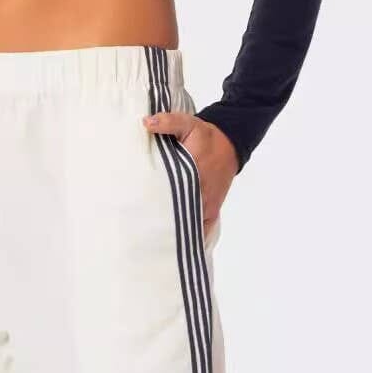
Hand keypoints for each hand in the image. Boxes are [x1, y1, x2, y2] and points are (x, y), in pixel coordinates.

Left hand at [143, 112, 237, 235]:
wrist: (231, 142)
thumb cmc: (207, 136)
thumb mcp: (188, 124)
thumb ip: (168, 123)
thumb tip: (146, 123)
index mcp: (192, 177)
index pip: (170, 200)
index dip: (155, 212)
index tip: (140, 220)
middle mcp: (201, 196)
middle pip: (178, 218)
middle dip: (161, 228)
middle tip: (142, 237)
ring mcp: (207, 206)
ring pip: (189, 227)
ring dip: (174, 235)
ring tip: (154, 245)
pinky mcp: (212, 211)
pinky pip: (201, 230)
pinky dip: (190, 239)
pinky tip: (175, 249)